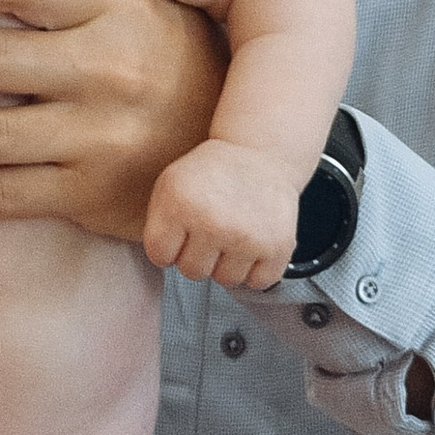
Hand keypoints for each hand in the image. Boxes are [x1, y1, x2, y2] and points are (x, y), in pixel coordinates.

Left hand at [142, 138, 298, 288]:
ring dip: (228, 263)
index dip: (169, 245)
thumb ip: (157, 223)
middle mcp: (214, 224)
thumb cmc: (212, 173)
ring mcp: (247, 238)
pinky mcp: (277, 247)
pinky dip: (257, 269)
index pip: (160, 256)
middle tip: (211, 229)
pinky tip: (254, 244)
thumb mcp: (170, 183)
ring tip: (233, 234)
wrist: (260, 153)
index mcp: (180, 206)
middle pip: (193, 272)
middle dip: (198, 254)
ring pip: (226, 280)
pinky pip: (259, 282)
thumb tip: (164, 262)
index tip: (181, 230)